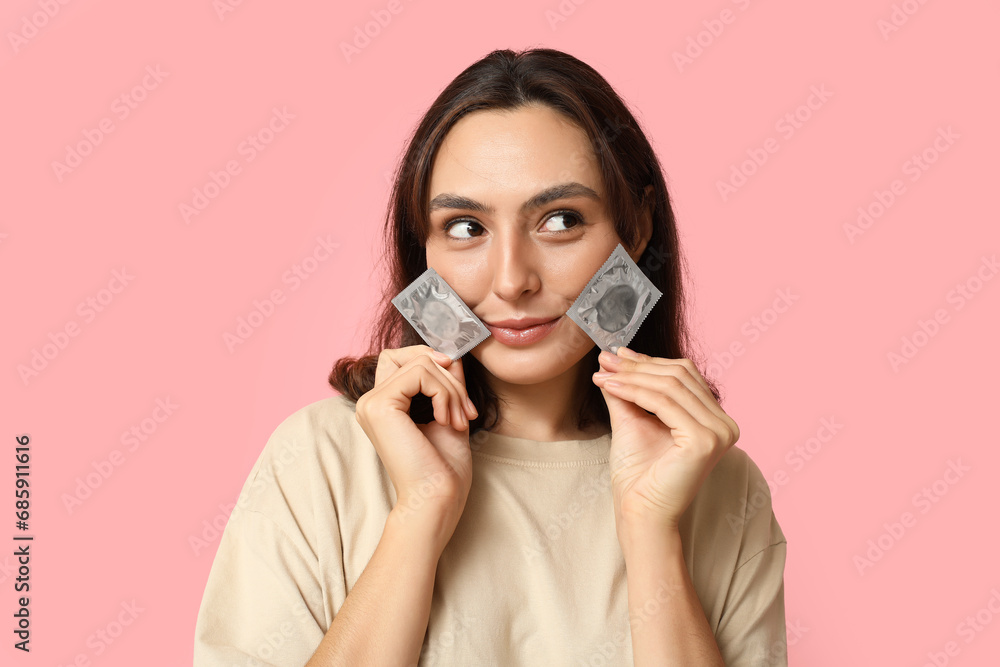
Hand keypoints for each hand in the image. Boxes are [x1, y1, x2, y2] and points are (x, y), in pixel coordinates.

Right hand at [355, 345, 477, 541]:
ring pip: (421, 363)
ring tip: (459, 420)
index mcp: (383, 405)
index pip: (404, 358)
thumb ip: (447, 382)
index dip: (434, 365)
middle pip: (412, 355)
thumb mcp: (449, 412)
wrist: (436, 500)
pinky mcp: (380, 405)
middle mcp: (370, 401)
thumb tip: (452, 353)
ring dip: (452, 389)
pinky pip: (420, 373)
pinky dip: (444, 393)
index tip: (459, 394)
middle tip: (464, 411)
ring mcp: (371, 402)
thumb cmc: (442, 469)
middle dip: (448, 376)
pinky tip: (446, 421)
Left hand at [592, 346, 739, 529]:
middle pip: (678, 376)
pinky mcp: (704, 441)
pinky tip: (609, 387)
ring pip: (670, 386)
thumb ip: (629, 389)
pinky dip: (634, 391)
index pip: (683, 375)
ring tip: (602, 373)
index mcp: (715, 419)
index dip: (648, 361)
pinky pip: (664, 403)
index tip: (615, 354)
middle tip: (605, 359)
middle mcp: (725, 424)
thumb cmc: (638, 474)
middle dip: (637, 366)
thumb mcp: (633, 420)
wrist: (639, 512)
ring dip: (631, 376)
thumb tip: (613, 358)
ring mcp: (719, 433)